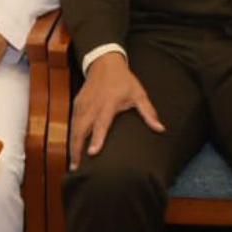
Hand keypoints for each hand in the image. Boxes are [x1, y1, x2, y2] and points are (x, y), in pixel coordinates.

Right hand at [69, 52, 163, 169]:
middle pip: (81, 129)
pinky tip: (73, 149)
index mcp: (108, 103)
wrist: (105, 63)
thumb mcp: (139, 94)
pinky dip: (71, 137)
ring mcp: (82, 105)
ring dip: (72, 146)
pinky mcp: (76, 104)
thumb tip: (161, 129)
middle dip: (77, 148)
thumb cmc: (124, 81)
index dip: (97, 138)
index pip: (102, 123)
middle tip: (77, 168)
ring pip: (74, 128)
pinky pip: (72, 123)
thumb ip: (149, 113)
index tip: (93, 153)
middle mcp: (93, 105)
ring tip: (74, 164)